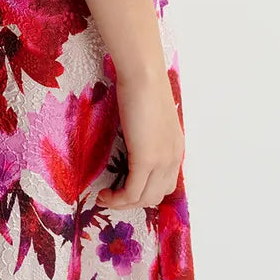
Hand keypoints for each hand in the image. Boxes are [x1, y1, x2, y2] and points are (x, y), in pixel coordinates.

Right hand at [94, 70, 183, 210]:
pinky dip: (117, 199)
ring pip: (144, 199)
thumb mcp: (151, 116)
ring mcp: (161, 161)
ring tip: (105, 197)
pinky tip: (104, 194)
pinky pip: (131, 192)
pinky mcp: (145, 160)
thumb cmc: (144, 86)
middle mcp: (173, 159)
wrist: (144, 75)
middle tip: (113, 195)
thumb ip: (148, 133)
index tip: (124, 188)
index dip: (145, 191)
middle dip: (133, 201)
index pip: (165, 184)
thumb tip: (134, 140)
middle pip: (156, 195)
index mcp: (175, 148)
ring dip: (123, 204)